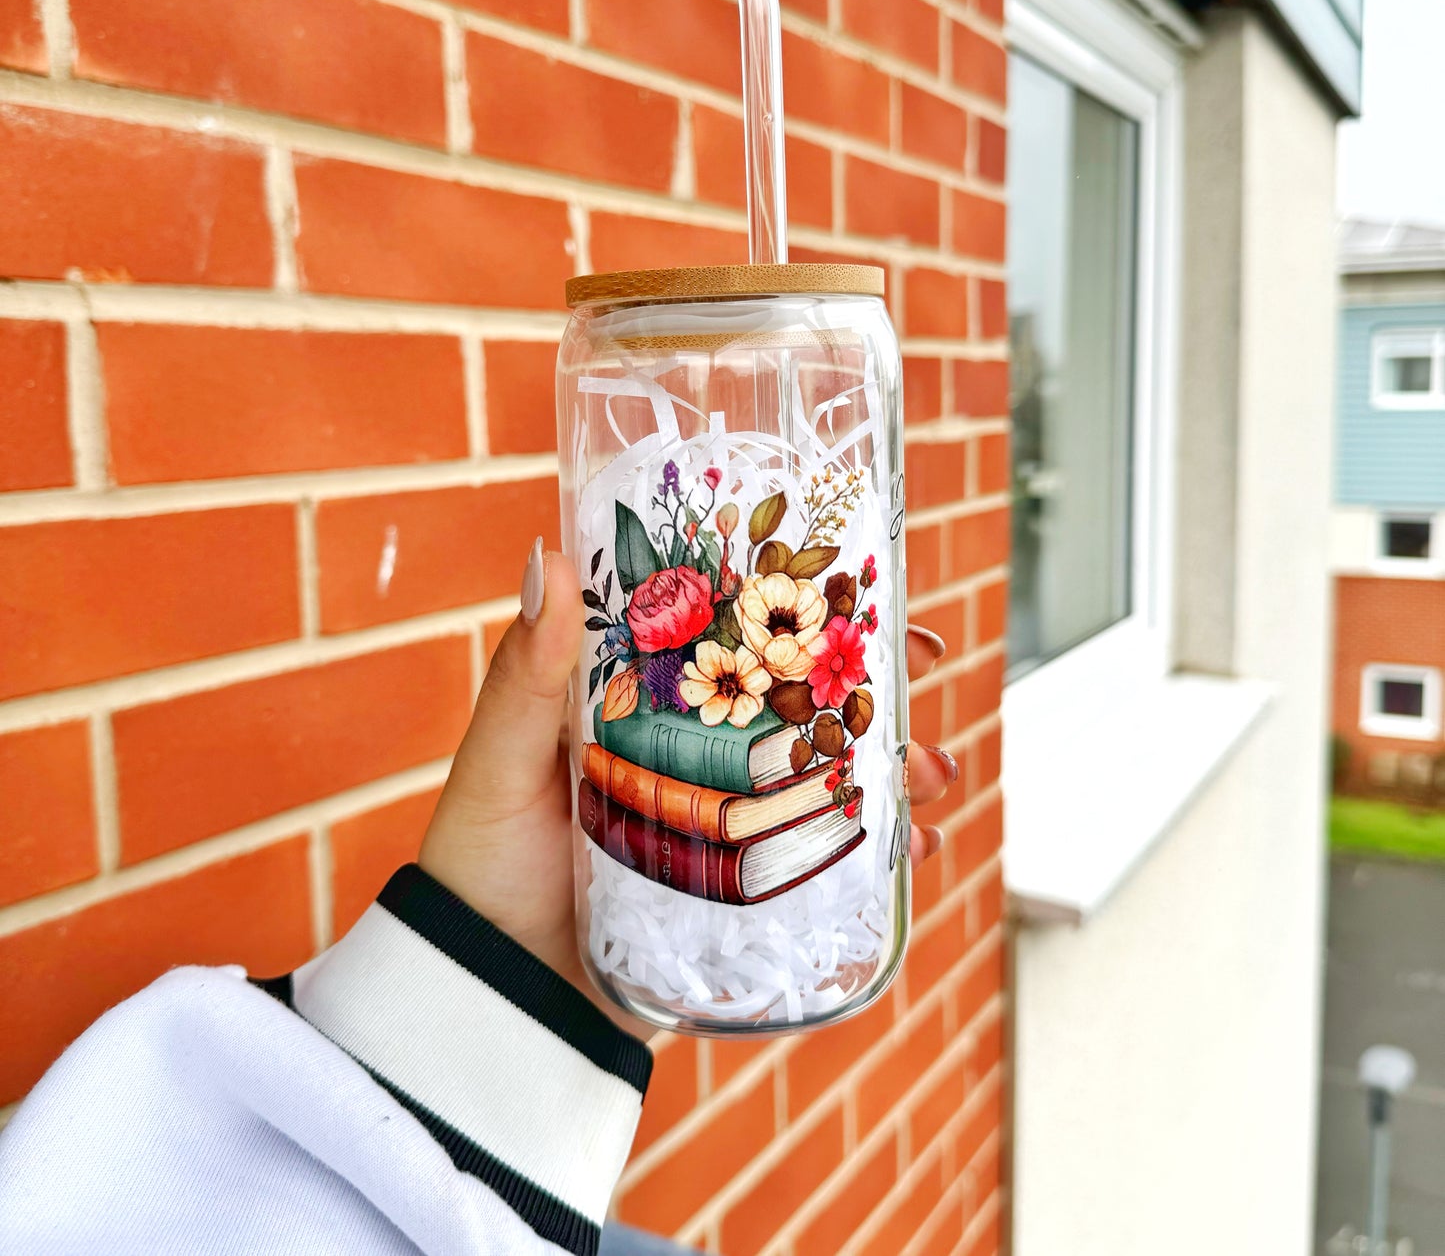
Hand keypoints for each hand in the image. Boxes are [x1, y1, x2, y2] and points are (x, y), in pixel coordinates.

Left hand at [419, 541, 956, 1031]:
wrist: (489, 998)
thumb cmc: (480, 865)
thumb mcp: (502, 760)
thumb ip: (526, 673)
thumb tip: (546, 557)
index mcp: (644, 710)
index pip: (733, 639)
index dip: (797, 609)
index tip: (859, 580)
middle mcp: (695, 762)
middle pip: (799, 707)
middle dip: (871, 685)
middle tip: (925, 665)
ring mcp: (726, 832)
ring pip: (827, 781)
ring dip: (893, 767)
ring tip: (936, 770)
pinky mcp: (743, 903)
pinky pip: (825, 870)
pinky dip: (881, 858)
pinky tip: (918, 851)